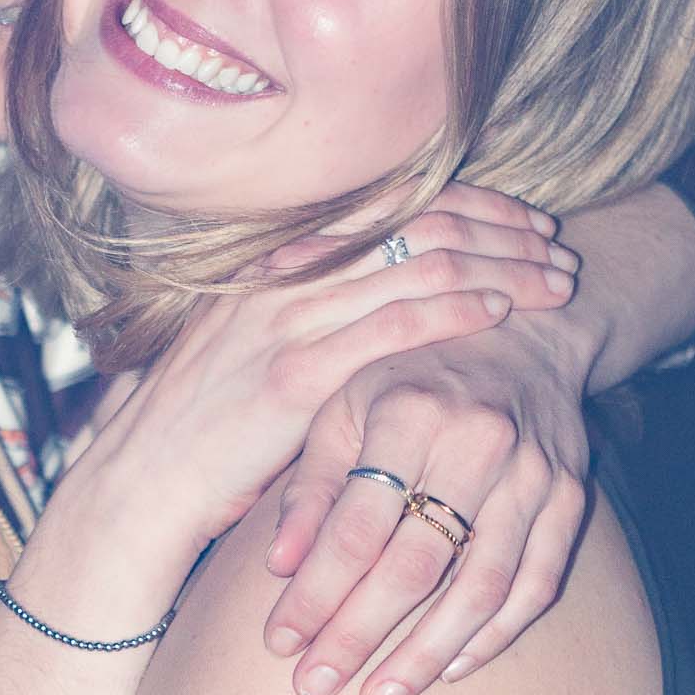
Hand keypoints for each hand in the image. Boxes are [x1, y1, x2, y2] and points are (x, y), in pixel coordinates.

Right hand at [22, 184, 573, 650]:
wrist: (136, 488)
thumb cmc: (195, 436)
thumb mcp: (249, 357)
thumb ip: (305, 323)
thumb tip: (370, 312)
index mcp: (275, 265)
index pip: (393, 206)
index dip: (470, 206)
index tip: (523, 224)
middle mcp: (283, 276)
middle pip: (418, 221)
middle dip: (501, 229)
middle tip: (558, 249)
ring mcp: (288, 320)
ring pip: (418, 262)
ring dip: (498, 267)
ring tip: (553, 281)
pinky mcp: (295, 375)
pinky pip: (391, 324)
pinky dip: (453, 310)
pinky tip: (498, 312)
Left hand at [265, 304, 592, 694]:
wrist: (524, 333)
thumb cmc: (410, 377)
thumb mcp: (344, 405)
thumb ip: (310, 486)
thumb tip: (279, 571)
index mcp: (410, 412)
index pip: (356, 526)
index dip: (315, 592)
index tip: (279, 643)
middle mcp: (479, 442)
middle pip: (414, 564)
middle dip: (359, 635)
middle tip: (315, 687)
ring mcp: (534, 473)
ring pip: (480, 587)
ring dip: (426, 654)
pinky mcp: (571, 497)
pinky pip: (536, 583)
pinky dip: (495, 634)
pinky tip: (451, 668)